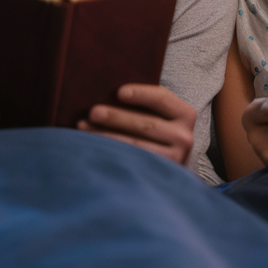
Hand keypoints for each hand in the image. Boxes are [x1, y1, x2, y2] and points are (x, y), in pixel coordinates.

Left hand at [78, 84, 196, 164]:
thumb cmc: (156, 135)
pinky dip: (110, 154)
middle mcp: (184, 137)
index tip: (118, 92)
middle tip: (92, 112)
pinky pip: (131, 163)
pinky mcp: (159, 176)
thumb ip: (143, 105)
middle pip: (146, 124)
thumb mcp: (160, 116)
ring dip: (106, 136)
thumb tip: (105, 91)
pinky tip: (92, 148)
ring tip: (83, 128)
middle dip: (116, 117)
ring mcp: (174, 159)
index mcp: (184, 114)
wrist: (168, 172)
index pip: (162, 98)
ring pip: (136, 146)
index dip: (140, 94)